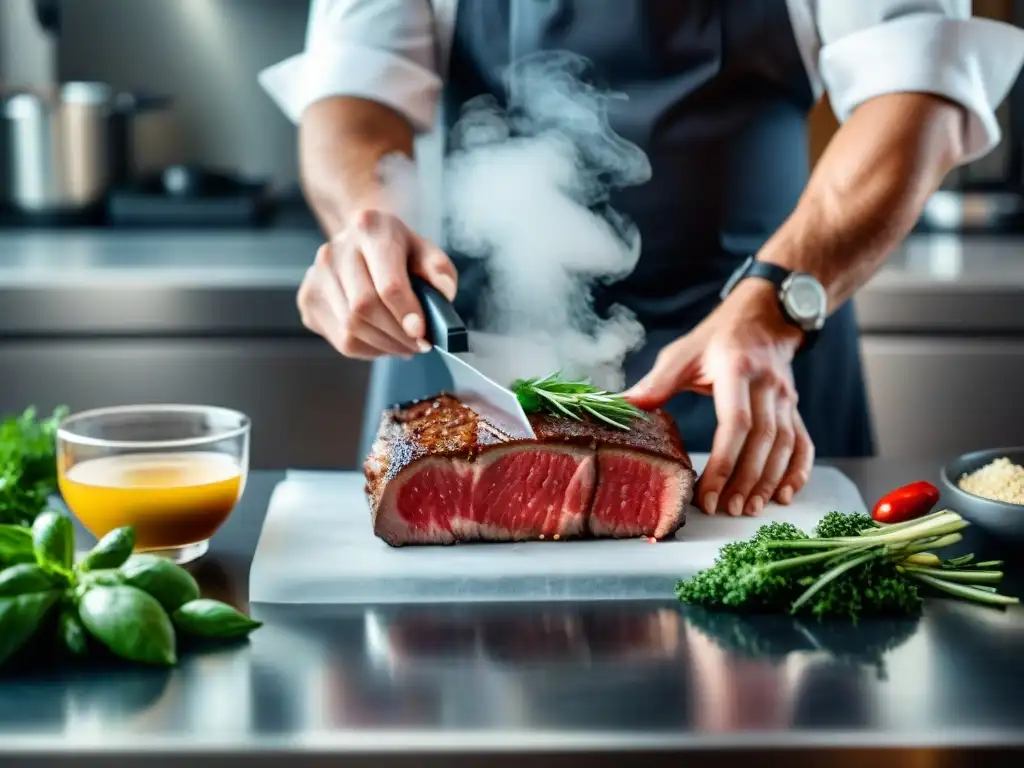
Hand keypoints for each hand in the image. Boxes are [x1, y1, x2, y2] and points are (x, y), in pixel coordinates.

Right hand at [297, 209, 457, 359]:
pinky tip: (383, 341)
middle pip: (365, 308)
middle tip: (419, 344)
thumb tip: (443, 294)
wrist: (361, 241)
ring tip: (405, 345)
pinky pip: (341, 339)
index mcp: (369, 229)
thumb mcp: (425, 250)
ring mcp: (316, 275)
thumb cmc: (398, 250)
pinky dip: (368, 348)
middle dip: (397, 335)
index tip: (422, 332)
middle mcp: (335, 250)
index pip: (387, 282)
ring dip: (385, 345)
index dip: (406, 313)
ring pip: (351, 328)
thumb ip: (439, 270)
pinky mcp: (309, 300)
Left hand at [622, 279, 814, 515]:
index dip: (724, 461)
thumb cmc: (717, 337)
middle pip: (763, 441)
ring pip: (785, 445)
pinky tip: (785, 494)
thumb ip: (656, 382)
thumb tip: (622, 406)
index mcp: (737, 370)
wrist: (763, 315)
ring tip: (749, 509)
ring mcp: (786, 398)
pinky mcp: (795, 407)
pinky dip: (798, 470)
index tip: (707, 491)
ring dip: (768, 480)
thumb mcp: (684, 352)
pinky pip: (803, 442)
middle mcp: (767, 386)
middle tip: (727, 510)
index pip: (737, 423)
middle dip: (745, 479)